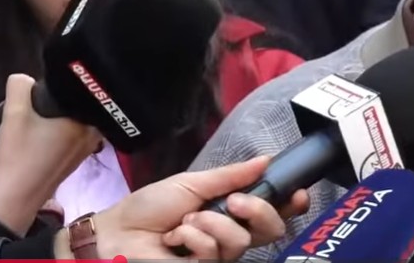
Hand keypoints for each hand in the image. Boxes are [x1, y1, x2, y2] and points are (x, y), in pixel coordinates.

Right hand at [0, 73, 101, 235]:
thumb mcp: (13, 114)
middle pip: (76, 104)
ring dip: (57, 119)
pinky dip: (59, 133)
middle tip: (36, 111)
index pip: (77, 90)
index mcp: (87, 119)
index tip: (40, 95)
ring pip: (75, 120)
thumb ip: (19, 87)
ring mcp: (90, 147)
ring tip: (37, 126)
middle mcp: (96, 132)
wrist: (16, 198)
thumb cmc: (18, 156)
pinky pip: (73, 135)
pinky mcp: (80, 158)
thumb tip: (25, 78)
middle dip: (57, 103)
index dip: (56, 87)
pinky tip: (42, 139)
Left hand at [54, 156, 309, 260]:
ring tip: (186, 222)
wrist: (116, 233)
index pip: (272, 210)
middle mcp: (230, 234)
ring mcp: (218, 255)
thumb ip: (230, 175)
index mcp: (231, 211)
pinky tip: (175, 239)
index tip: (297, 193)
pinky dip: (194, 238)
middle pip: (272, 228)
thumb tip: (266, 159)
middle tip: (234, 201)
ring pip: (243, 240)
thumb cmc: (149, 208)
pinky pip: (216, 252)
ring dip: (212, 224)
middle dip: (259, 209)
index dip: (291, 203)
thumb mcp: (192, 183)